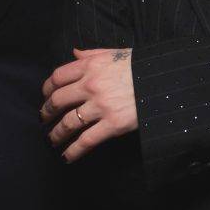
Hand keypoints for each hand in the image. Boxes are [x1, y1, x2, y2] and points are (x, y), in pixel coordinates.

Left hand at [41, 47, 137, 161]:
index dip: (47, 89)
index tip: (46, 96)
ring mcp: (101, 106)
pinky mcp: (113, 125)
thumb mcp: (117, 53)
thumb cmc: (143, 66)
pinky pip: (85, 140)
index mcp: (91, 66)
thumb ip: (93, 53)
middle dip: (46, 112)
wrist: (166, 80)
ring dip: (56, 134)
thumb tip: (74, 53)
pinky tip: (67, 157)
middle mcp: (91, 85)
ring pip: (68, 123)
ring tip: (52, 140)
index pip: (57, 77)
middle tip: (44, 119)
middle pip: (57, 100)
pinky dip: (73, 151)